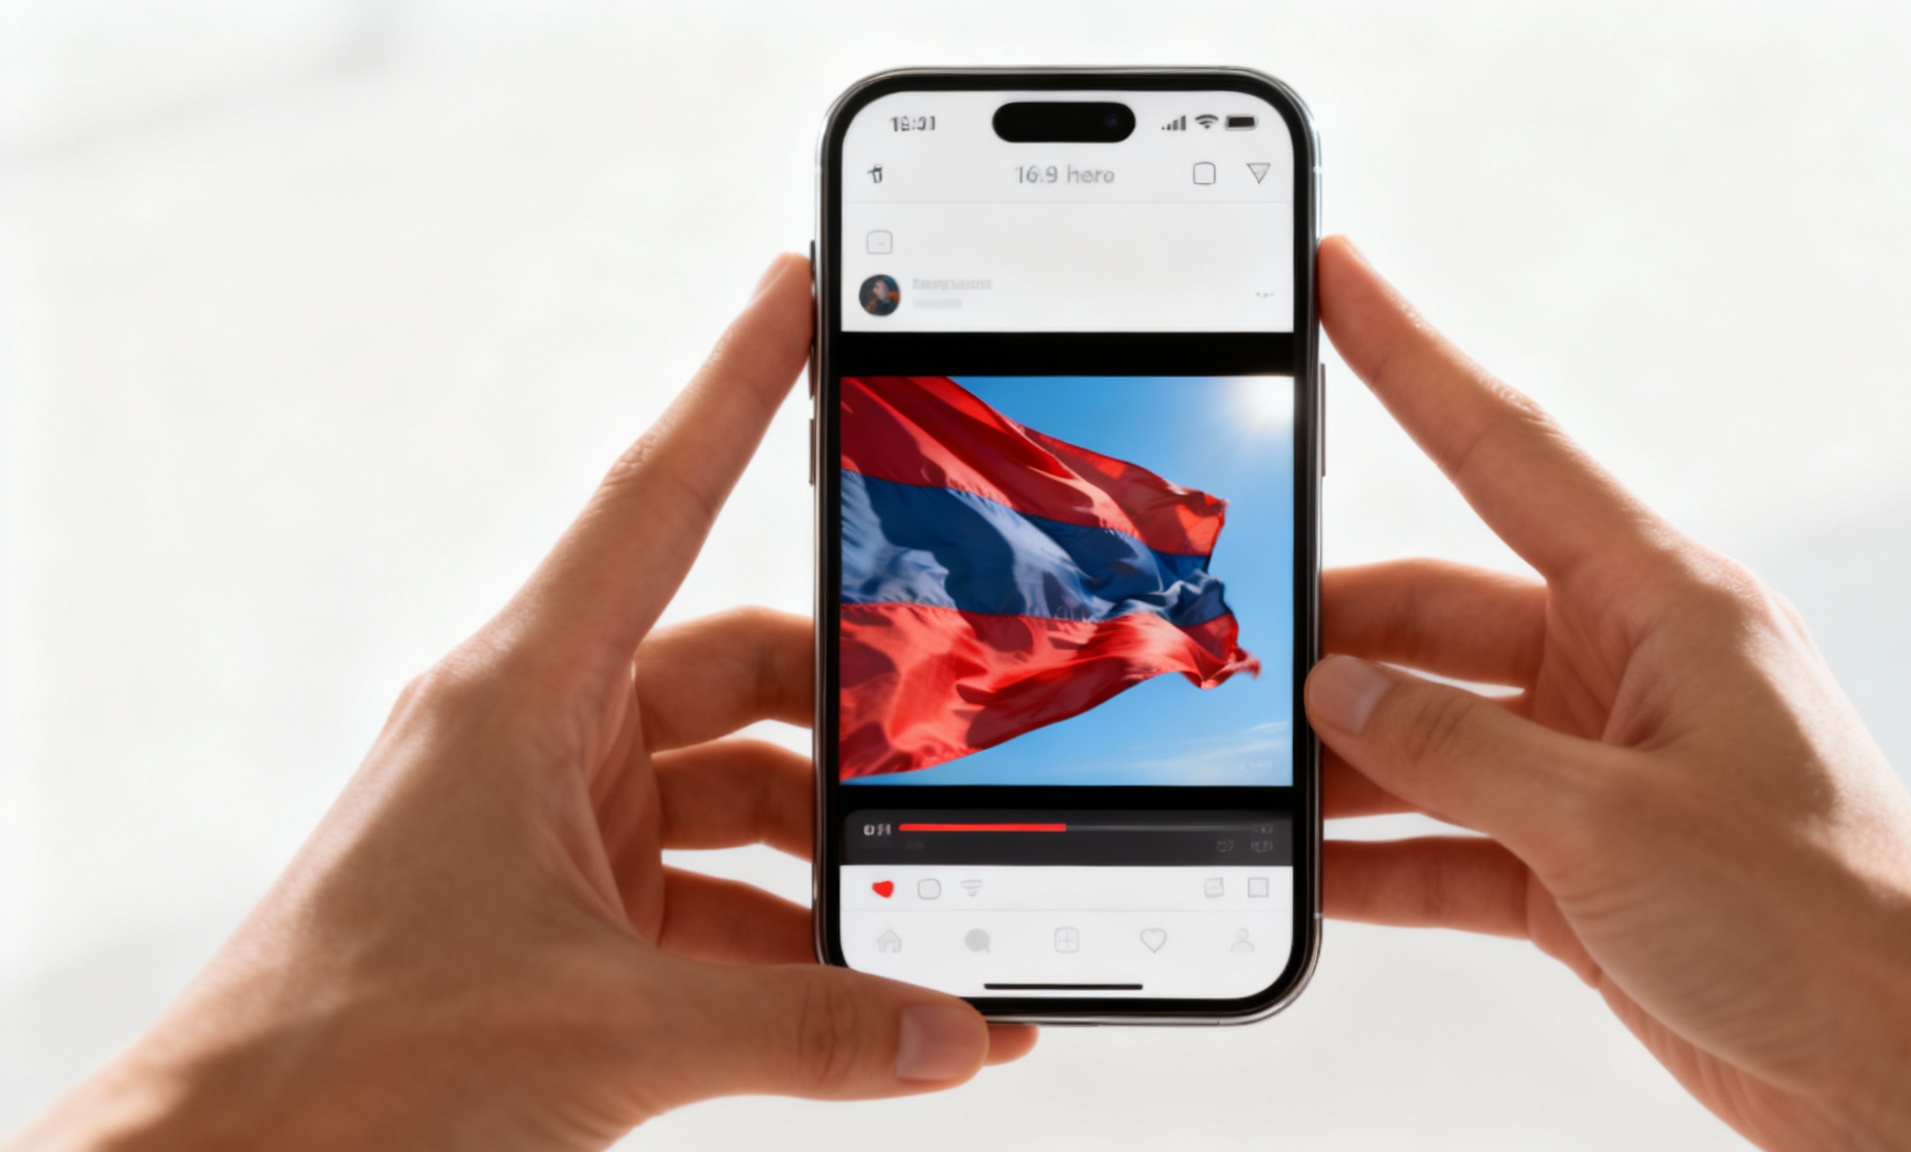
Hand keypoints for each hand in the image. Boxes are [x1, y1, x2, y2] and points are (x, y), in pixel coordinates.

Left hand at [9, 255, 1033, 1151]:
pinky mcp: (569, 914)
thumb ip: (802, 1029)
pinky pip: (712, 895)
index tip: (802, 291)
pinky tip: (860, 990)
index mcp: (522, 693)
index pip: (658, 497)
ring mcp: (557, 826)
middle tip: (957, 730)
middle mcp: (542, 737)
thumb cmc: (349, 1058)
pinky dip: (790, 938)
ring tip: (924, 902)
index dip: (738, 382)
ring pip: (736, 794)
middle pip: (737, 671)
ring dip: (828, 854)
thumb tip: (944, 1028)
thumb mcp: (609, 1030)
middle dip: (854, 714)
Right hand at [1310, 235, 1910, 1149]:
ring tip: (1257, 776)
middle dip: (1333, 635)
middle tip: (1240, 649)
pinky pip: (1449, 833)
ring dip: (1347, 758)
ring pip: (1434, 729)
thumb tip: (1342, 698)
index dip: (1411, 357)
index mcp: (1661, 604)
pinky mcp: (1581, 858)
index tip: (1340, 284)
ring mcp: (1598, 764)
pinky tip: (1319, 872)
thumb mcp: (1612, 822)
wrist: (1899, 1069)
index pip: (1505, 450)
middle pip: (1435, 615)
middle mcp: (1625, 667)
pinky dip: (1382, 854)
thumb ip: (1457, 753)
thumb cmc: (1827, 923)